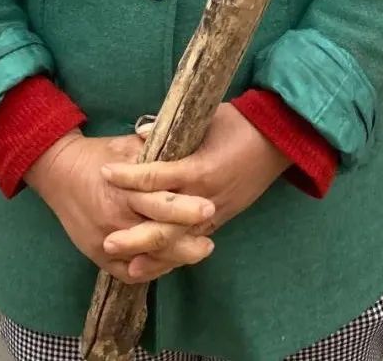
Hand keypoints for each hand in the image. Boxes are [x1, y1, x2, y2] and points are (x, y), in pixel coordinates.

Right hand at [25, 129, 216, 284]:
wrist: (58, 172)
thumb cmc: (97, 155)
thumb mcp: (125, 146)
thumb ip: (154, 150)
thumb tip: (187, 143)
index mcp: (124, 190)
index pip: (160, 203)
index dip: (185, 208)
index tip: (210, 208)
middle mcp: (115, 219)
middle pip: (156, 236)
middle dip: (186, 242)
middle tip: (210, 243)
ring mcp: (105, 242)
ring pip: (146, 260)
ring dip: (174, 259)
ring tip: (197, 253)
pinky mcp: (97, 256)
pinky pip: (128, 273)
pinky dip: (151, 270)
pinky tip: (169, 263)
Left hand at [102, 104, 289, 264]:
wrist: (279, 140)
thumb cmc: (241, 124)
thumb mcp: (207, 118)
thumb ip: (172, 127)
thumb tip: (142, 132)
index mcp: (200, 168)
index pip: (156, 177)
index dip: (129, 177)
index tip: (104, 173)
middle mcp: (205, 197)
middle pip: (165, 223)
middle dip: (135, 235)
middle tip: (107, 241)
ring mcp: (215, 211)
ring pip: (179, 241)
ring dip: (152, 254)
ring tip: (126, 265)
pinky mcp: (222, 218)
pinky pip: (194, 242)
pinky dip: (174, 254)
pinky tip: (158, 263)